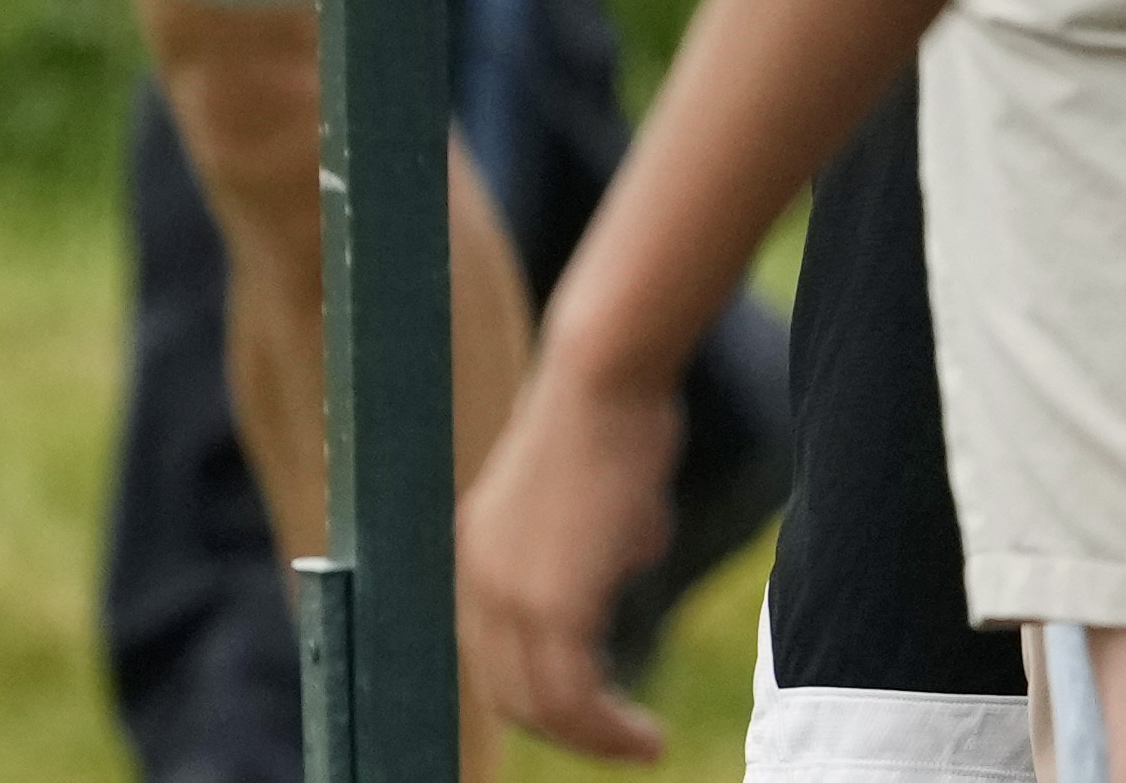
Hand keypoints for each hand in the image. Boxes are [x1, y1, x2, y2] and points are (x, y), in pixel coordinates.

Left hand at [451, 340, 687, 763]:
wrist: (603, 380)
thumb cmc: (611, 429)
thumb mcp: (585, 506)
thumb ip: (586, 552)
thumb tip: (619, 569)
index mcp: (479, 555)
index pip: (494, 658)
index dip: (543, 698)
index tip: (595, 715)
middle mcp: (479, 578)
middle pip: (510, 694)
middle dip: (569, 730)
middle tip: (624, 743)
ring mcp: (509, 591)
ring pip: (542, 706)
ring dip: (596, 739)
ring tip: (644, 746)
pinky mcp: (552, 600)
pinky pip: (573, 696)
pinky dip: (609, 730)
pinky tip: (647, 736)